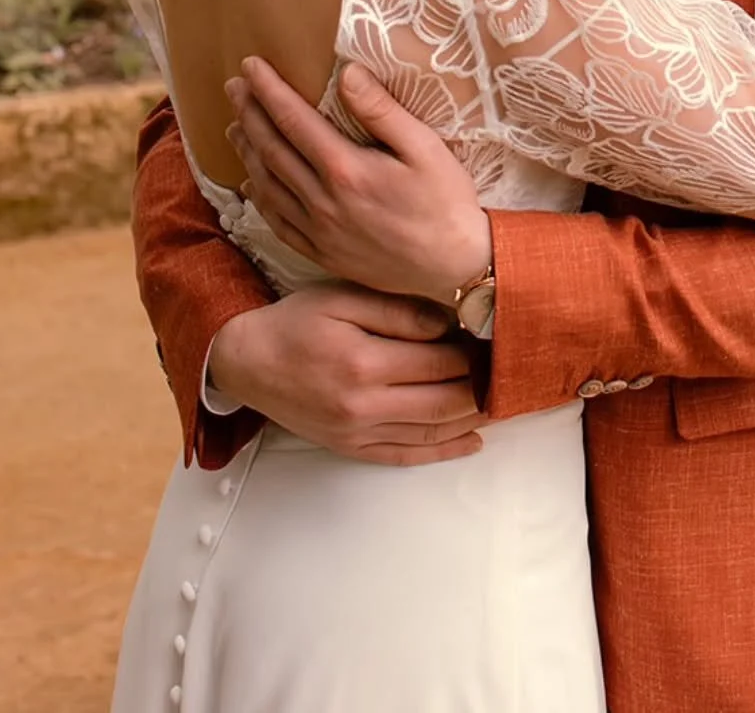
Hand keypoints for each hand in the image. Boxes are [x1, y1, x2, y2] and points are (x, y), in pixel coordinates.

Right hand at [207, 283, 482, 465]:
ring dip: (472, 419)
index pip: (440, 362)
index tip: (492, 339)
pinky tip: (473, 442)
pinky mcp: (351, 448)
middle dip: (481, 387)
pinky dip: (445, 452)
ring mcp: (358, 432)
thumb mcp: (343, 298)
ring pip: (432, 432)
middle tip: (506, 371)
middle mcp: (364, 405)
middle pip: (444, 401)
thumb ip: (398, 311)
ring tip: (501, 401)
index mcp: (365, 362)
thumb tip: (446, 325)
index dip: (473, 352)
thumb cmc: (298, 322)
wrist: (248, 362)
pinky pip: (407, 456)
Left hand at [226, 58, 491, 304]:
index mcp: (346, 169)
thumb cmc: (446, 201)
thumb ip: (382, 110)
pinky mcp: (323, 253)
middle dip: (250, 114)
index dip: (268, 90)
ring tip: (235, 127)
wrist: (454, 266)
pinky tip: (254, 182)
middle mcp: (323, 201)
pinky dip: (260, 197)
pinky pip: (278, 222)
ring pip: (269, 185)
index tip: (250, 65)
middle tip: (233, 87)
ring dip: (248, 152)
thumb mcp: (425, 147)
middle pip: (272, 149)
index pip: (293, 120)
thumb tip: (347, 74)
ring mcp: (319, 231)